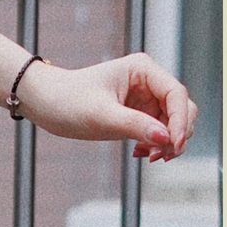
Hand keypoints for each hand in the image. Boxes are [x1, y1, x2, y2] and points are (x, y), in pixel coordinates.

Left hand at [18, 53, 195, 160]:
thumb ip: (134, 125)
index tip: (174, 145)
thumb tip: (165, 138)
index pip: (176, 94)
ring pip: (173, 122)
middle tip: (163, 157)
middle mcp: (148, 81)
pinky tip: (140, 154)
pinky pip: (159, 131)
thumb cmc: (67, 101)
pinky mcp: (138, 114)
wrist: (45, 103)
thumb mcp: (101, 115)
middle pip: (182, 107)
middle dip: (177, 133)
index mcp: (143, 69)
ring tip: (150, 157)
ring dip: (168, 142)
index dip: (180, 121)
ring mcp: (145, 97)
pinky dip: (156, 144)